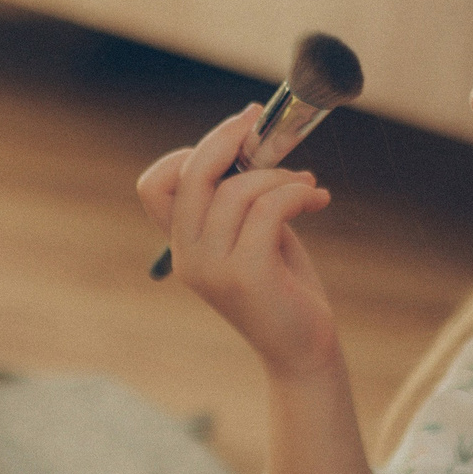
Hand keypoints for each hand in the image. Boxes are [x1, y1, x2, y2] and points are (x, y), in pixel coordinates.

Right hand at [137, 107, 338, 377]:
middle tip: (262, 125)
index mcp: (183, 245)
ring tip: (306, 186)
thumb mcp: (253, 233)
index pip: (154, 186)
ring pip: (237, 189)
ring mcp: (213, 269)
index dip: (188, 153)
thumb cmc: (283, 285)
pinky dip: (296, 193)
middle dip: (228, 138)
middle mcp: (189, 257)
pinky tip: (318, 199)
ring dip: (279, 175)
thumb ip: (240, 196)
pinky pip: (268, 209)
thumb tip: (252, 135)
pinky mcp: (247, 276)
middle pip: (191, 175)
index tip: (233, 140)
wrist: (303, 348)